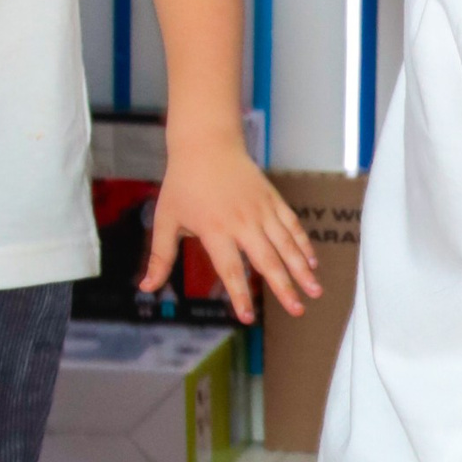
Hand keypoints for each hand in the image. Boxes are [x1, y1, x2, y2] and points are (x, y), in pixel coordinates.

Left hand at [148, 143, 319, 324]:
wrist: (205, 143)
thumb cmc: (182, 183)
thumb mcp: (165, 219)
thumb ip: (160, 256)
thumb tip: (146, 287)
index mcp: (214, 229)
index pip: (230, 269)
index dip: (239, 295)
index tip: (248, 317)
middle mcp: (241, 222)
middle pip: (267, 260)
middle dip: (284, 287)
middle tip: (298, 310)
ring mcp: (261, 210)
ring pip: (286, 244)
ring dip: (302, 269)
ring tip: (315, 291)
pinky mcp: (272, 199)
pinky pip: (292, 225)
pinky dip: (303, 244)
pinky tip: (312, 262)